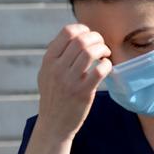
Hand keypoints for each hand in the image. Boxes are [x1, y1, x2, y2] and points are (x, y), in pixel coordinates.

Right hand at [35, 23, 111, 141]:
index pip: (67, 32)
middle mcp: (57, 68)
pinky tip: (106, 67)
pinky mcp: (83, 92)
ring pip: (90, 52)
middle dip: (96, 38)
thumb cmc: (53, 97)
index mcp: (48, 61)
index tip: (89, 36)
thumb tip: (74, 36)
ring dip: (102, 49)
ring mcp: (70, 80)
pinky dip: (106, 64)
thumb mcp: (46, 74)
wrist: (53, 124)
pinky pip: (100, 70)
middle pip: (81, 40)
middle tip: (101, 45)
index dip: (83, 29)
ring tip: (105, 54)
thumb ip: (56, 56)